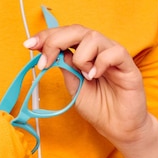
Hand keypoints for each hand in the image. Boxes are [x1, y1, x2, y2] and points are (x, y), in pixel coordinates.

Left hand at [24, 25, 149, 148]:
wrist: (118, 128)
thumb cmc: (98, 107)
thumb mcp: (74, 86)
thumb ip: (66, 67)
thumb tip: (52, 51)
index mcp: (84, 51)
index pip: (65, 34)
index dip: (46, 36)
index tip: (28, 45)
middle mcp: (99, 49)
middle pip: (77, 30)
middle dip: (55, 41)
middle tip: (44, 61)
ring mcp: (113, 55)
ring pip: (93, 37)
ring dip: (81, 56)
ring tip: (85, 75)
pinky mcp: (129, 65)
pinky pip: (114, 52)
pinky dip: (100, 62)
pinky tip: (95, 76)